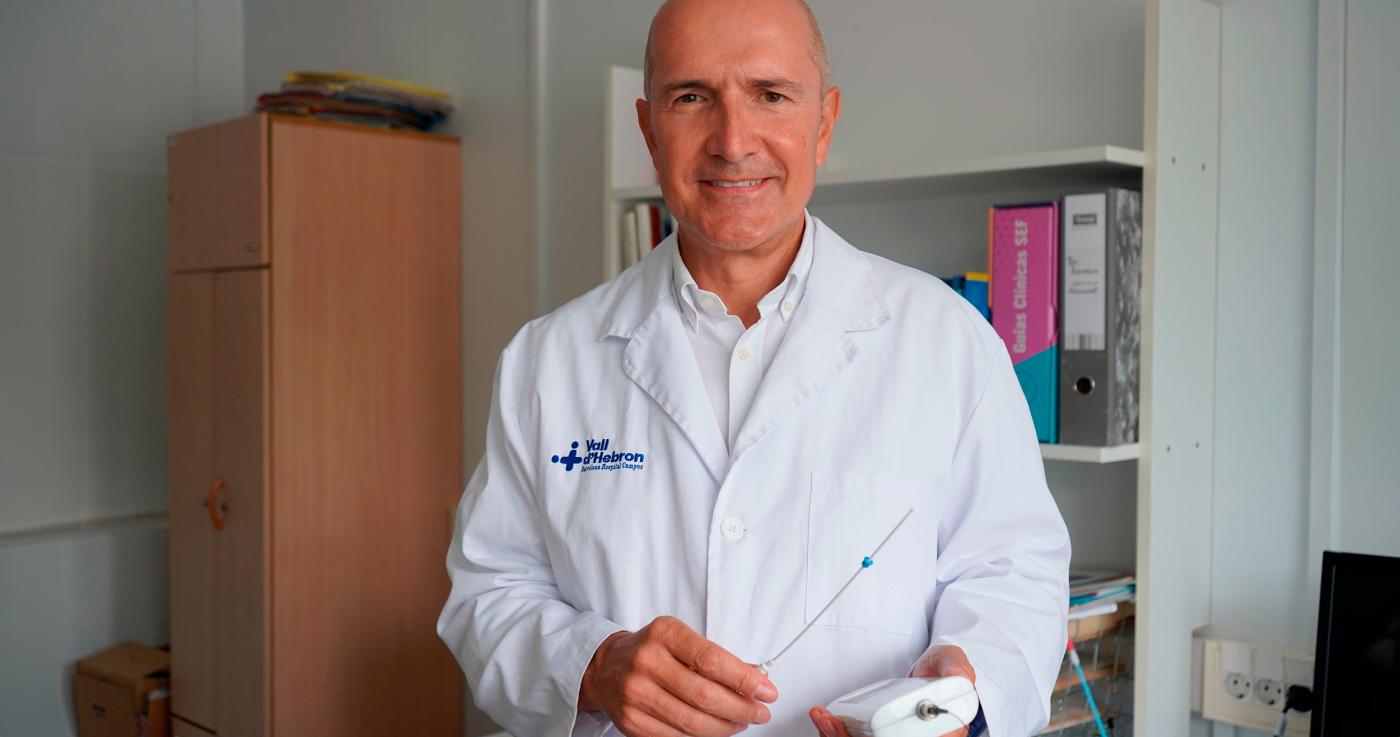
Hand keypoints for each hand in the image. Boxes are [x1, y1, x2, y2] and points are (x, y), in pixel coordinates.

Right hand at [579, 615, 778, 736]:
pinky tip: (714, 729)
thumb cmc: (652, 650)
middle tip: (759, 712)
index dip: (744, 679)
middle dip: (741, 708)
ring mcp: (636, 694)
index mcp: (664, 634)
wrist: (606, 667)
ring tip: (740, 722)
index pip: (712, 660)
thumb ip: (718, 658)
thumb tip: (757, 677)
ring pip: (693, 722)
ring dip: (726, 726)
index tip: (766, 690)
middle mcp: (647, 662)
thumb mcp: (683, 640)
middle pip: (705, 696)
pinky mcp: (631, 722)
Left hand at [807, 644, 975, 736]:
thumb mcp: (951, 660)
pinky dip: (838, 735)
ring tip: (825, 720)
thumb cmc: (940, 671)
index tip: (880, 726)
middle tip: (834, 723)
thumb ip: (955, 665)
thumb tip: (959, 677)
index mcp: (945, 733)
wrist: (928, 673)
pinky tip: (825, 720)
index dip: (896, 736)